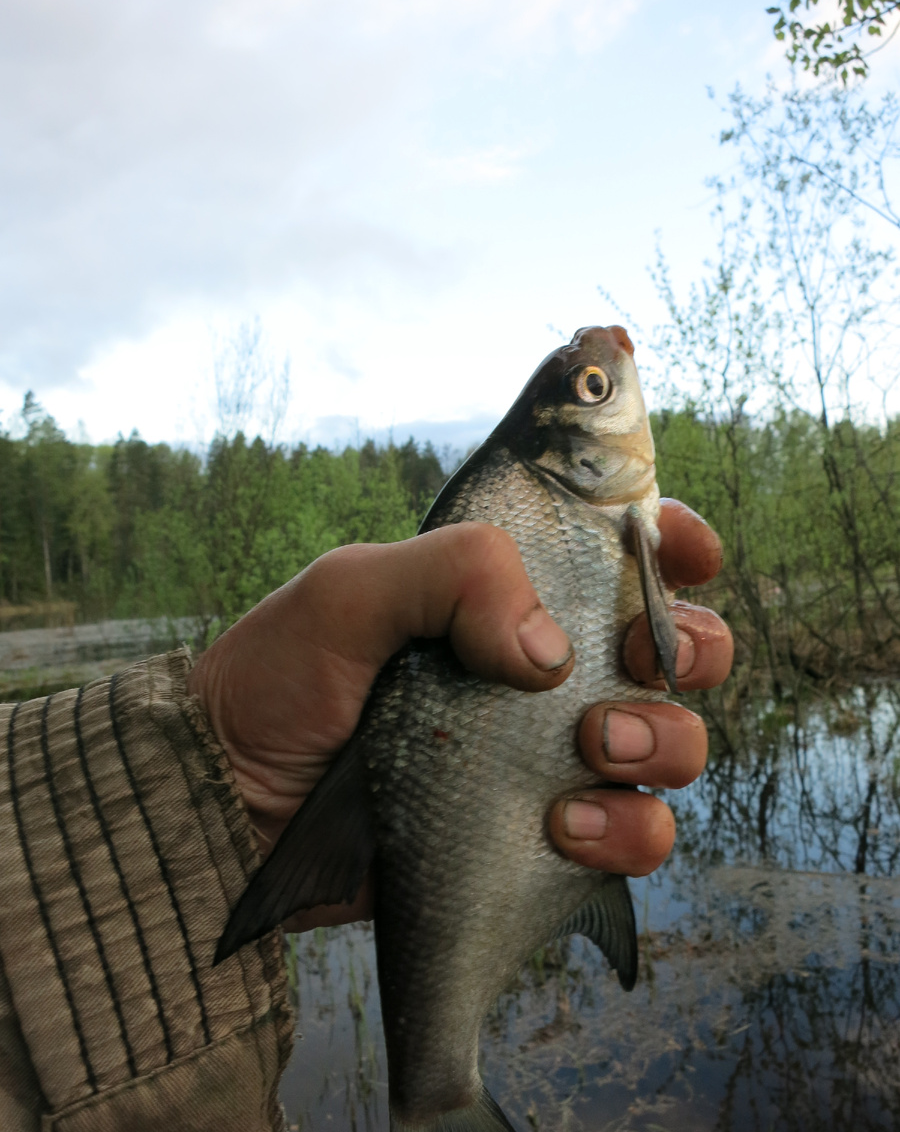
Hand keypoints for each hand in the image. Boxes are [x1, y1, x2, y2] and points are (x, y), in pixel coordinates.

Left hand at [188, 498, 731, 930]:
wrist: (228, 802)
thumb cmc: (281, 677)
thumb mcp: (352, 590)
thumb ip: (454, 572)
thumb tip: (551, 655)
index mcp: (508, 596)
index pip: (626, 553)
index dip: (676, 544)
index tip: (681, 550)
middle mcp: (546, 671)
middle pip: (682, 649)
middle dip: (689, 651)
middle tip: (632, 665)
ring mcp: (549, 754)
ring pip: (677, 745)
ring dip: (661, 743)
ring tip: (588, 752)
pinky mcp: (541, 836)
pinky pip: (634, 836)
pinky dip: (623, 831)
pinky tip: (559, 826)